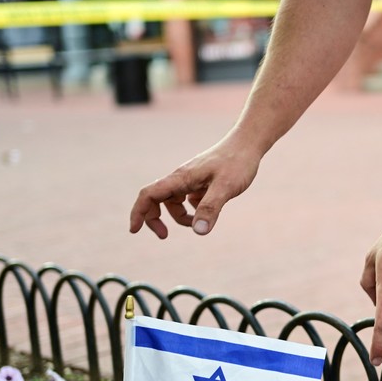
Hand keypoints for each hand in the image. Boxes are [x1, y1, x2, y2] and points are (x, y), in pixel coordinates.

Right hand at [129, 137, 261, 237]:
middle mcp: (181, 178)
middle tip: (164, 236)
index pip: (149, 194)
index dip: (138, 212)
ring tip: (199, 222)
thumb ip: (210, 208)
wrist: (248, 144)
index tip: (133, 230)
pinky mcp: (200, 182)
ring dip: (179, 217)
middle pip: (155, 200)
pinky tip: (210, 206)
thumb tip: (198, 232)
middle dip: (155, 219)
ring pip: (173, 202)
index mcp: (181, 178)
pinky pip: (188, 199)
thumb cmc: (237, 162)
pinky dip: (194, 209)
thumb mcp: (225, 187)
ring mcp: (190, 180)